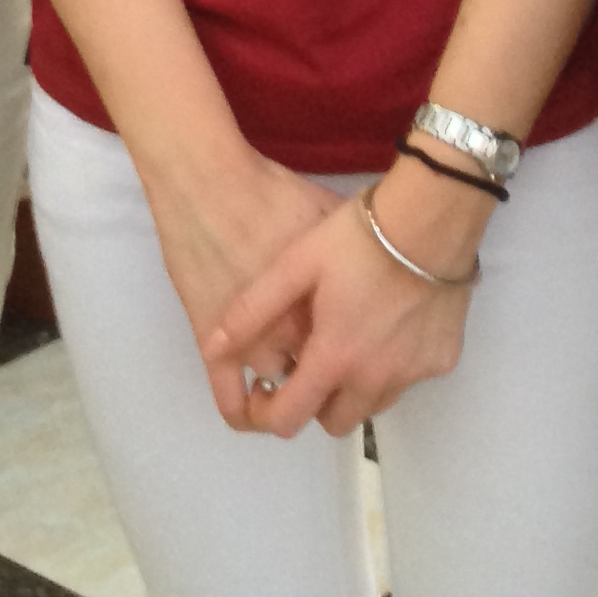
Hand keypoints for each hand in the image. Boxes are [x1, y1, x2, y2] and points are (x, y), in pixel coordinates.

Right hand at [141, 149, 342, 425]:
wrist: (211, 185)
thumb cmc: (275, 194)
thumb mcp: (333, 220)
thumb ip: (357, 256)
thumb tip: (386, 266)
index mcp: (331, 308)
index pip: (359, 356)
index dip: (363, 353)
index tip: (362, 343)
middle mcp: (297, 337)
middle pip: (326, 380)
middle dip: (330, 377)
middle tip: (328, 361)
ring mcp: (253, 347)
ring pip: (282, 393)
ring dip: (288, 390)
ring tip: (291, 379)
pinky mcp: (213, 348)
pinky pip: (230, 401)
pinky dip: (243, 411)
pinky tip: (252, 400)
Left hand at [208, 165, 481, 439]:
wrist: (435, 217)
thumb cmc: (360, 237)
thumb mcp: (297, 263)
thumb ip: (252, 309)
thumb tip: (212, 346)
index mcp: (335, 358)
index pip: (290, 420)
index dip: (267, 413)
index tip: (264, 387)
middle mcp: (376, 378)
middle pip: (336, 422)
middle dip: (315, 402)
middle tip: (309, 362)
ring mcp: (415, 372)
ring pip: (373, 404)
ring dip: (354, 387)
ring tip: (348, 339)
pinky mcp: (443, 359)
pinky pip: (408, 379)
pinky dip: (393, 366)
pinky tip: (388, 323)